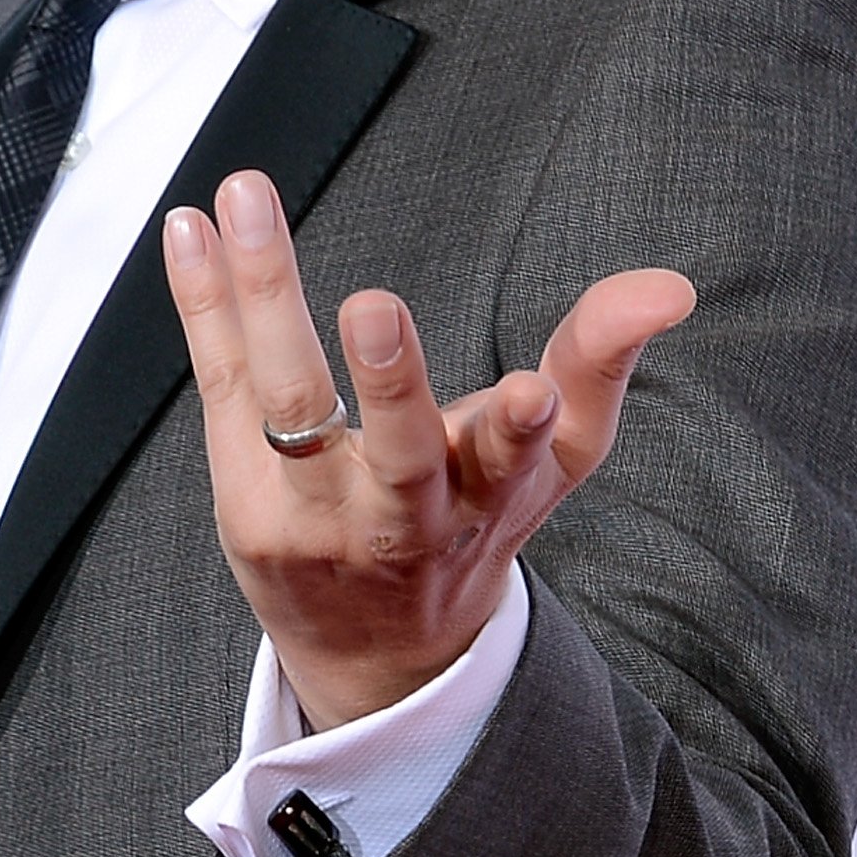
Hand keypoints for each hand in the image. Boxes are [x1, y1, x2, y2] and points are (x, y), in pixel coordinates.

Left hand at [163, 169, 694, 729]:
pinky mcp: (245, 504)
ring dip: (265, 299)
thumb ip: (598, 363)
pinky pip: (222, 387)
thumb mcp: (551, 461)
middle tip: (375, 308)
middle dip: (390, 384)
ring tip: (246, 205)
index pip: (514, 464)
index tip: (529, 396)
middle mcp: (403, 518)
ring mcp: (316, 517)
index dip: (521, 430)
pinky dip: (203, 303)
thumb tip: (667, 285)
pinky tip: (189, 229)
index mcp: (490, 498)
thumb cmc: (472, 522)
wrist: (378, 651)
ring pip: (289, 408)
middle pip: (396, 454)